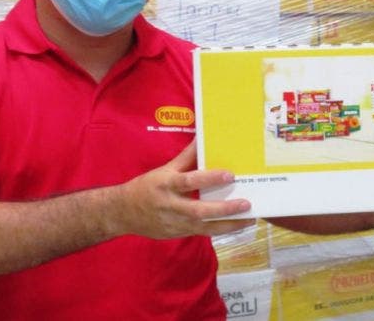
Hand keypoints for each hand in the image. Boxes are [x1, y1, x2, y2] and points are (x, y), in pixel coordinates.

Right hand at [110, 141, 253, 238]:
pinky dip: (220, 230)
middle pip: (199, 210)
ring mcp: (174, 223)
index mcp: (166, 184)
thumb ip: (185, 157)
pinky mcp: (178, 234)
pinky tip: (237, 225)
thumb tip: (201, 138)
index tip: (230, 175)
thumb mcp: (164, 169)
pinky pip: (202, 233)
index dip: (209, 178)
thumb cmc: (147, 186)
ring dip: (228, 224)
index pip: (189, 181)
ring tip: (249, 218)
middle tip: (246, 203)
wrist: (123, 213)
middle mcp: (171, 205)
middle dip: (224, 209)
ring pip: (204, 226)